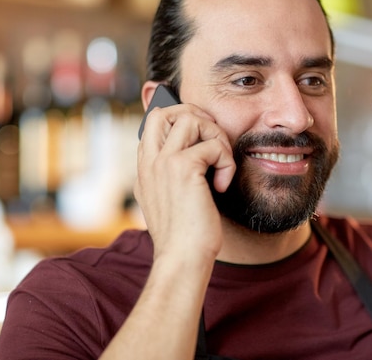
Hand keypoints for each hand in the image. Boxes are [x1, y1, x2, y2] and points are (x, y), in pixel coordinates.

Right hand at [134, 103, 235, 262]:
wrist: (182, 259)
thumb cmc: (185, 236)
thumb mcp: (172, 201)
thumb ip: (174, 177)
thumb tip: (200, 156)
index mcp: (144, 169)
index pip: (153, 125)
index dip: (181, 124)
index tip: (203, 143)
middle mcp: (149, 162)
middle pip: (163, 111)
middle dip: (194, 116)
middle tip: (212, 141)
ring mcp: (163, 163)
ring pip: (190, 119)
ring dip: (215, 136)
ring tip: (221, 163)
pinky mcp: (182, 168)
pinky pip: (213, 145)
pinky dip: (226, 162)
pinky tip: (222, 186)